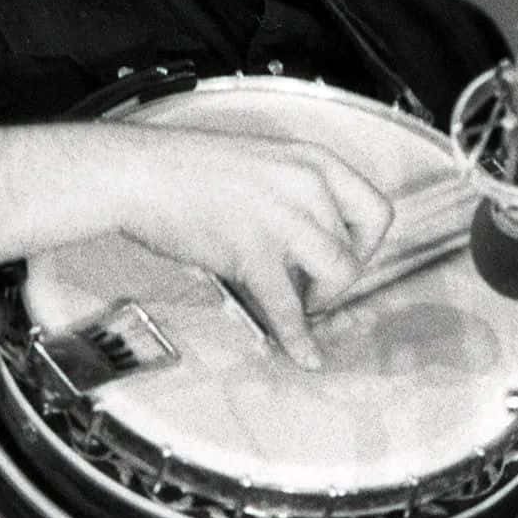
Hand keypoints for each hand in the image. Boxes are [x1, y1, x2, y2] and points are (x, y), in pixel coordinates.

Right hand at [93, 125, 394, 369]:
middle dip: (339, 279)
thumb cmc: (191, 169)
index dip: (366, 244)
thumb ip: (299, 192)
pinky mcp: (252, 251)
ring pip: (337, 276)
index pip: (377, 210)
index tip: (345, 256)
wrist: (141, 173)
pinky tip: (304, 356)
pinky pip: (289, 308)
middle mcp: (308, 186)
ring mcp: (282, 218)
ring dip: (321, 300)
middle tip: (313, 285)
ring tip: (297, 301)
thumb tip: (320, 234)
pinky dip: (299, 339)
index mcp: (314, 161)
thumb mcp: (266, 162)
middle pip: (358, 252)